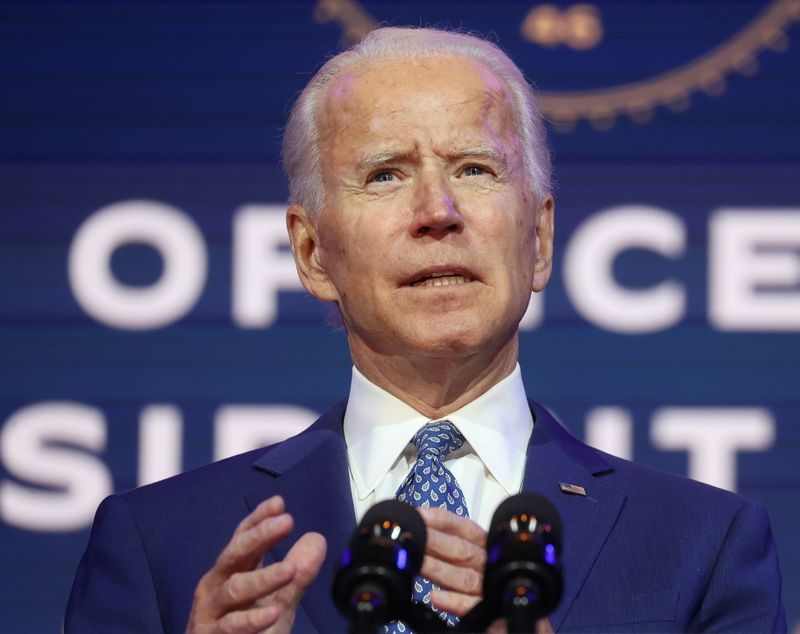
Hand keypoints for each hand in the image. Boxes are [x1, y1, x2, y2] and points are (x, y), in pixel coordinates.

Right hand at [186, 495, 325, 633]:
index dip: (259, 519)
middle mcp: (217, 585)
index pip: (244, 538)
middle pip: (236, 554)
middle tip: (286, 522)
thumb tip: (316, 539)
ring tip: (290, 569)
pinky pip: (232, 625)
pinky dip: (253, 618)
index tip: (279, 503)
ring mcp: (211, 610)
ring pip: (236, 588)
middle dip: (260, 536)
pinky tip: (273, 611)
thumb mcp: (278, 601)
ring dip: (264, 578)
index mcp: (233, 572)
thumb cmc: (246, 632)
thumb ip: (297, 574)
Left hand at [418, 507, 552, 633]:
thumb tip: (421, 541)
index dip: (442, 521)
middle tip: (411, 537)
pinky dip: (455, 602)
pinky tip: (436, 598)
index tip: (421, 515)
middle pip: (462, 551)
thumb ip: (455, 554)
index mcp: (488, 549)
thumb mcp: (478, 565)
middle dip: (435, 542)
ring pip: (464, 578)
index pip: (465, 528)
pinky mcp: (496, 615)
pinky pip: (474, 608)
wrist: (524, 623)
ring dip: (439, 569)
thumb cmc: (498, 591)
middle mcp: (491, 566)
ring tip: (418, 563)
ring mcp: (494, 591)